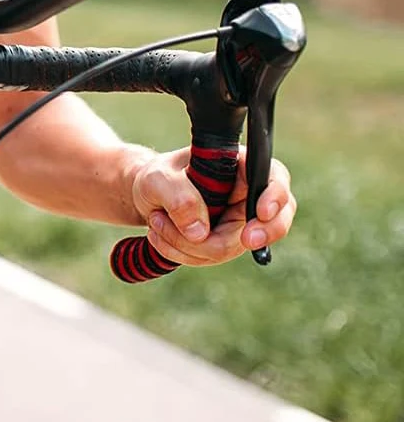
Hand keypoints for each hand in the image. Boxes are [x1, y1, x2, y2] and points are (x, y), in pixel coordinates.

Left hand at [131, 145, 295, 267]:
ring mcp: (238, 222)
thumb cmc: (157, 178)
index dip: (276, 197)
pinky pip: (211, 256)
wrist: (145, 196)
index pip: (274, 178)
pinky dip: (183, 252)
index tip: (262, 213)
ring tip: (157, 222)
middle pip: (270, 221)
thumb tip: (201, 232)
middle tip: (228, 240)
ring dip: (187, 243)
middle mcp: (246, 195)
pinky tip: (161, 235)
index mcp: (238, 165)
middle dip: (251, 236)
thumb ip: (178, 197)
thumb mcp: (157, 178)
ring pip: (229, 246)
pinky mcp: (225, 242)